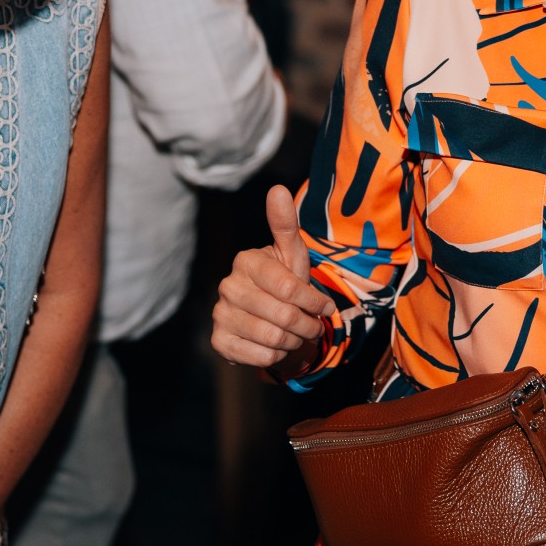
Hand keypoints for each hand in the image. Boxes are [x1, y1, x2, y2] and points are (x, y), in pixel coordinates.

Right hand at [212, 185, 334, 369]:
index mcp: (245, 261)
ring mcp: (220, 315)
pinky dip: (277, 356)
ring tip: (297, 334)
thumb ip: (285, 225)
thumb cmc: (285, 282)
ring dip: (295, 341)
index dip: (313, 301)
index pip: (289, 288)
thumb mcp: (292, 254)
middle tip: (313, 325)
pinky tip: (277, 346)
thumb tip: (277, 189)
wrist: (270, 318)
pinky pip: (259, 357)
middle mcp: (227, 286)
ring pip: (273, 338)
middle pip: (283, 315)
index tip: (325, 307)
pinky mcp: (219, 341)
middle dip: (307, 325)